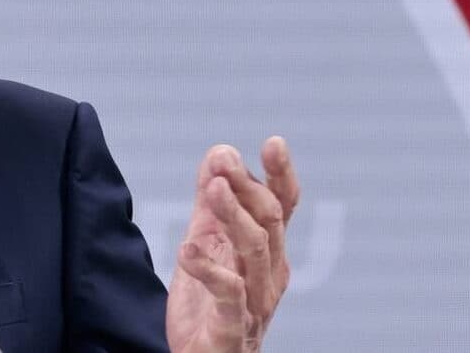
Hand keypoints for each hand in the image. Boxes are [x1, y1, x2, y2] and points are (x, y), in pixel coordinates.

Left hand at [166, 137, 298, 352]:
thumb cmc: (211, 302)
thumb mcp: (208, 242)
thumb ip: (213, 201)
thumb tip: (219, 152)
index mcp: (268, 251)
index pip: (282, 207)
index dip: (281, 175)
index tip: (274, 142)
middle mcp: (269, 274)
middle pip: (269, 222)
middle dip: (248, 187)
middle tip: (224, 159)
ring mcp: (254, 302)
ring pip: (256, 251)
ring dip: (235, 216)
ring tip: (214, 190)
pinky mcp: (231, 328)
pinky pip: (229, 295)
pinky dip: (209, 270)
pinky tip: (187, 249)